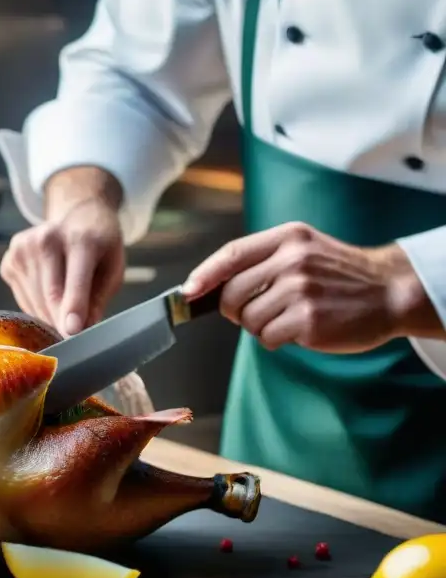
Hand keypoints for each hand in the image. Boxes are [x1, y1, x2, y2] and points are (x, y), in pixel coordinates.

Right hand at [0, 169, 124, 335]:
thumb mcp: (113, 269)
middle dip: (62, 321)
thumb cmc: (99, 245)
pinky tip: (48, 294)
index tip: (71, 331)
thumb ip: (99, 299)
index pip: (75, 279)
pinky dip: (37, 307)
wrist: (76, 214)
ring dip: (50, 316)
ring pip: (35, 302)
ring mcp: (23, 249)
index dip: (74, 307)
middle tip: (73, 332)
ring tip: (64, 306)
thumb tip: (83, 328)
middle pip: (51, 295)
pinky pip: (23, 300)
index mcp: (82, 239)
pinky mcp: (9, 261)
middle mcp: (47, 239)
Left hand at [181, 221, 439, 352]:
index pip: (232, 254)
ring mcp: (301, 291)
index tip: (188, 291)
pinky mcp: (308, 320)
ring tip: (286, 318)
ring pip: (248, 319)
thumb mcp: (304, 249)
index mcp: (288, 238)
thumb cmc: (339, 274)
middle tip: (255, 311)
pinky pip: (268, 337)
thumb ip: (262, 259)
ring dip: (259, 327)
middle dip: (234, 310)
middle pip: (231, 293)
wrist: (390, 291)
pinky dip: (276, 339)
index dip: (204, 274)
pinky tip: (299, 329)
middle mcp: (293, 260)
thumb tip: (206, 285)